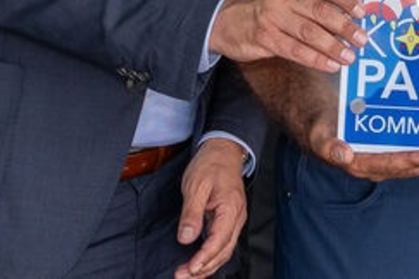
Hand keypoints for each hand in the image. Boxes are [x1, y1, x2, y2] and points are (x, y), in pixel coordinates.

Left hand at [173, 138, 247, 277]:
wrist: (223, 151)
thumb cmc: (210, 164)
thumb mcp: (195, 185)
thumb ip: (192, 213)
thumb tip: (187, 238)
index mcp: (230, 207)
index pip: (220, 239)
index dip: (205, 257)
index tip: (190, 269)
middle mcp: (237, 216)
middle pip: (224, 251)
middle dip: (204, 268)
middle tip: (181, 277)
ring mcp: (234, 219)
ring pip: (225, 251)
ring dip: (207, 266)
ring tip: (187, 275)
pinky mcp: (229, 220)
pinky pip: (223, 244)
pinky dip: (211, 258)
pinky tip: (199, 265)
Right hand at [210, 0, 366, 71]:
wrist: (224, 18)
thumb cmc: (264, 7)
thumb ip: (312, 0)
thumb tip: (347, 17)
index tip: (362, 11)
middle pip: (321, 11)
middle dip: (345, 26)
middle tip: (362, 38)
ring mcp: (273, 18)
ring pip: (310, 33)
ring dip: (333, 46)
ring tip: (350, 56)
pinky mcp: (265, 38)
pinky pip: (296, 51)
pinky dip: (316, 59)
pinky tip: (330, 65)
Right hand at [305, 114, 418, 179]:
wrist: (318, 118)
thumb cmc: (319, 126)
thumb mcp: (319, 134)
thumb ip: (329, 145)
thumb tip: (343, 154)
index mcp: (361, 163)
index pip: (392, 164)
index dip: (414, 162)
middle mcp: (376, 164)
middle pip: (410, 165)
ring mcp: (384, 157)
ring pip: (415, 159)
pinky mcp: (389, 148)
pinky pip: (413, 149)